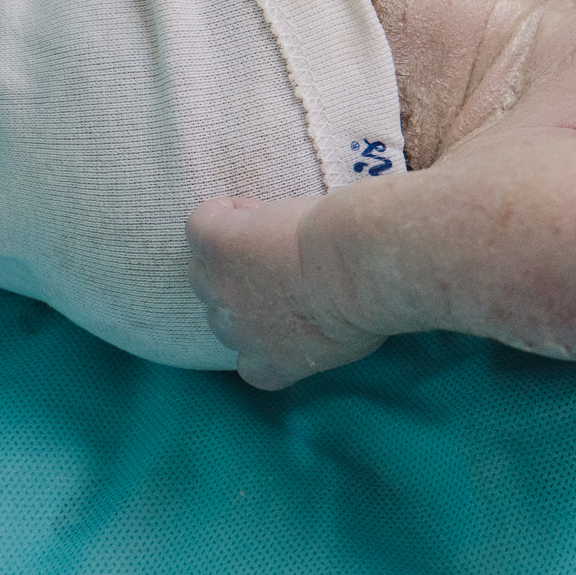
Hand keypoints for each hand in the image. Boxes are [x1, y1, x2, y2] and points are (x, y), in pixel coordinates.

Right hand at [187, 196, 385, 389]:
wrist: (358, 267)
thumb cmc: (373, 299)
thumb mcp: (354, 337)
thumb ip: (326, 334)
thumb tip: (333, 312)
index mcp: (272, 365)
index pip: (249, 360)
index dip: (264, 329)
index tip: (289, 306)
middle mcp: (236, 334)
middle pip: (225, 309)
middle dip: (252, 284)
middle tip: (290, 257)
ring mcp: (218, 289)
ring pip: (206, 268)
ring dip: (235, 248)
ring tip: (277, 228)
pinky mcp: (214, 246)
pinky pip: (202, 224)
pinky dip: (223, 212)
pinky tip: (252, 209)